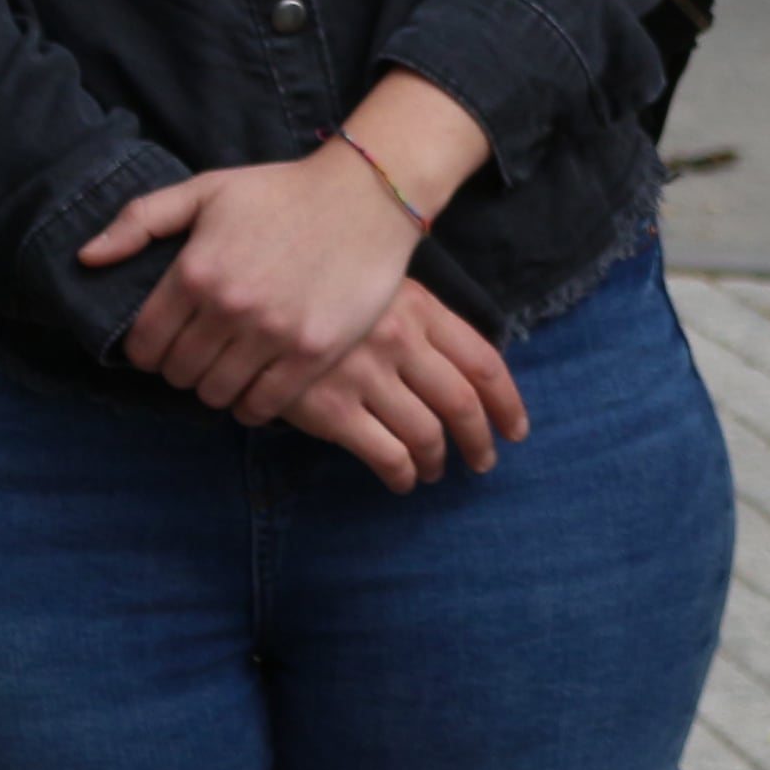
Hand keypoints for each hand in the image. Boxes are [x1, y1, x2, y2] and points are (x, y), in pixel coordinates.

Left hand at [80, 75, 490, 428]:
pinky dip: (252, 405)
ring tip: (230, 370)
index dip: (148, 350)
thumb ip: (139, 221)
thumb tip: (86, 258)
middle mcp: (228, 308)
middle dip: (182, 368)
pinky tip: (258, 386)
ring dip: (216, 387)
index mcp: (194, 272)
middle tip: (202, 355)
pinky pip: (262, 405)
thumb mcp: (206, 189)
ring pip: (216, 393)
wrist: (369, 194)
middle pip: (178, 373)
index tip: (166, 343)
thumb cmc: (283, 190)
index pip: (143, 345)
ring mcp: (272, 333)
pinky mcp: (313, 351)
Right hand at [283, 283, 531, 492]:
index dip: (507, 403)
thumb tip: (466, 372)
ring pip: (426, 433)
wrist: (253, 298)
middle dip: (478, 440)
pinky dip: (400, 473)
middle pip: (462, 403)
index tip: (516, 429)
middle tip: (483, 462)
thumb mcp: (382, 289)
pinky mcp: (330, 408)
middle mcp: (401, 341)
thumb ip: (424, 323)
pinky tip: (401, 480)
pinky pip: (385, 453)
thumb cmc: (324, 294)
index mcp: (421, 309)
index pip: (484, 363)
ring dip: (435, 461)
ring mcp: (366, 376)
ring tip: (432, 472)